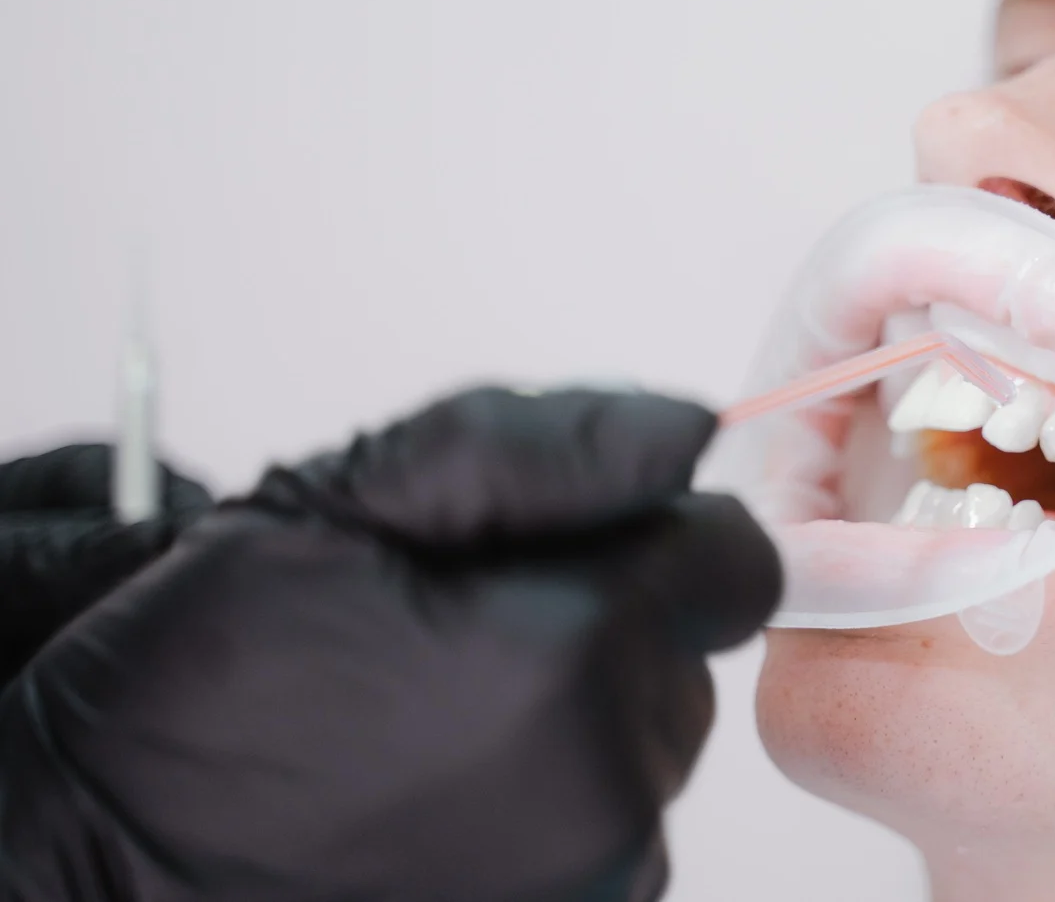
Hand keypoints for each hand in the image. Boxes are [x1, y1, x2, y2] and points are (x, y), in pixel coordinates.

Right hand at [0, 387, 780, 901]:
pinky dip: (553, 794)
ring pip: (646, 738)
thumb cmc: (193, 703)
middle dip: (600, 616)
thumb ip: (534, 450)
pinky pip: (609, 822)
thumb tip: (684, 427)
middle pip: (685, 649)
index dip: (643, 527)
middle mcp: (605, 787)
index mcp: (567, 659)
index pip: (728, 555)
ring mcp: (593, 877)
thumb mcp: (338, 510)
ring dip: (574, 711)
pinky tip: (437, 787)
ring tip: (428, 716)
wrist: (95, 873)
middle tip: (452, 629)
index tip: (555, 539)